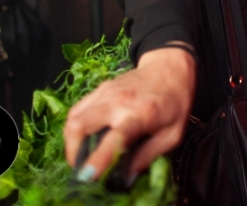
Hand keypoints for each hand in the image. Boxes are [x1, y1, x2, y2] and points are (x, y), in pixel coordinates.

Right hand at [63, 46, 195, 181]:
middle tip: (82, 167)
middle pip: (80, 126)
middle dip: (74, 152)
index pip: (115, 139)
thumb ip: (148, 156)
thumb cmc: (174, 103)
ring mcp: (106, 93)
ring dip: (72, 141)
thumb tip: (125, 178)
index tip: (88, 177)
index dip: (99, 159)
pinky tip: (86, 136)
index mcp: (140, 115)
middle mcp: (119, 102)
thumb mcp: (172, 134)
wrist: (170, 68)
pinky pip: (77, 109)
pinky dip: (76, 126)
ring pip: (73, 118)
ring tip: (82, 154)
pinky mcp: (99, 88)